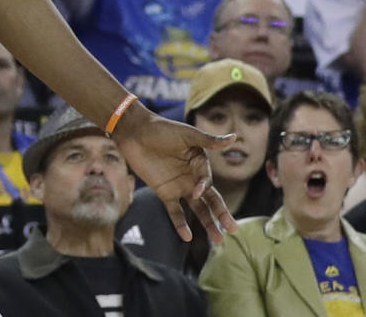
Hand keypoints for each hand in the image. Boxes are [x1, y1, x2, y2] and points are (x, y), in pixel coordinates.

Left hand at [115, 109, 236, 242]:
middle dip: (221, 214)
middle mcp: (192, 177)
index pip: (207, 181)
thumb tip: (233, 137)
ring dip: (208, 224)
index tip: (198, 191)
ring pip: (197, 209)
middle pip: (210, 199)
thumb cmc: (162, 129)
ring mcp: (179, 187)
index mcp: (200, 163)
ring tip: (218, 240)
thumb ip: (208, 140)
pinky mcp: (164, 193)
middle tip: (233, 230)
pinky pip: (175, 212)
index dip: (205, 187)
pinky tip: (187, 237)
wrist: (134, 132)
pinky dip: (180, 225)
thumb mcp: (186, 134)